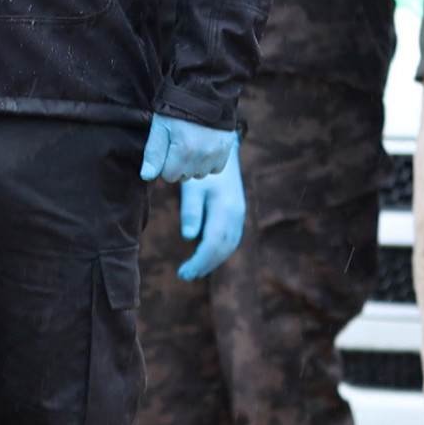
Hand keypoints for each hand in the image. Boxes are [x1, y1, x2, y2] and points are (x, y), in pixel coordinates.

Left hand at [140, 112, 234, 183]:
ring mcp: (217, 153)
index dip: (164, 164)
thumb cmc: (177, 107)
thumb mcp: (160, 126)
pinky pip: (216, 169)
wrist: (204, 90)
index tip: (166, 148)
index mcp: (183, 150)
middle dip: (179, 165)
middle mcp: (202, 155)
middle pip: (185, 176)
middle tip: (178, 143)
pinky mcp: (227, 149)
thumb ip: (153, 153)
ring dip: (194, 165)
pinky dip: (209, 162)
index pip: (169, 176)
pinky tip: (203, 146)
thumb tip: (147, 176)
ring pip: (200, 174)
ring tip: (191, 143)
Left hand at [175, 141, 246, 280]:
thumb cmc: (201, 168)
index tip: (184, 272)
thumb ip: (191, 211)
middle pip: (223, 248)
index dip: (200, 261)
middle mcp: (236, 214)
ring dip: (213, 260)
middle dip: (205, 264)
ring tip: (194, 270)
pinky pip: (231, 238)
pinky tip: (207, 256)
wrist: (221, 149)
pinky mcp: (237, 212)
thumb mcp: (192, 187)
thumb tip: (189, 237)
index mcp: (225, 209)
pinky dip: (220, 251)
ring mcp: (239, 213)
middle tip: (185, 275)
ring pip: (230, 245)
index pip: (214, 244)